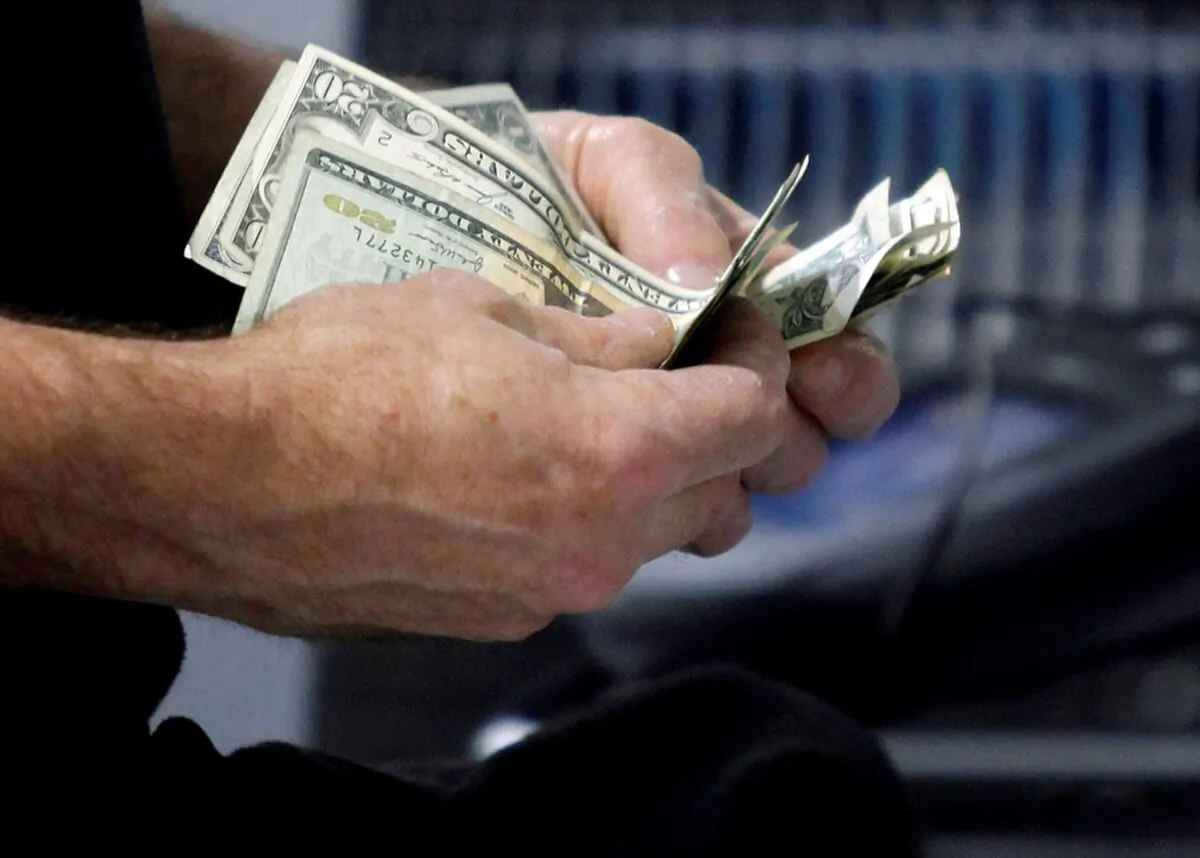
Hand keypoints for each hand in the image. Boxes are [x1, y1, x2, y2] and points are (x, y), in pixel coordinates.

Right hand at [128, 274, 787, 639]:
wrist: (222, 480)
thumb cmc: (341, 373)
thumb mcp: (483, 308)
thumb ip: (598, 335)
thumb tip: (659, 341)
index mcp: (616, 450)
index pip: (753, 415)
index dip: (759, 361)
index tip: (738, 332)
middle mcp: (604, 542)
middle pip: (718, 486)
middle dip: (710, 425)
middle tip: (669, 371)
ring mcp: (553, 593)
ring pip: (654, 534)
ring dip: (649, 480)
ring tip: (586, 421)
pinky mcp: (502, 621)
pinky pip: (582, 564)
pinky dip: (583, 520)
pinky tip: (518, 477)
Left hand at [535, 113, 901, 497]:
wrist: (438, 222)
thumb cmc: (540, 179)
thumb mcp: (610, 161)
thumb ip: (665, 200)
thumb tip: (707, 280)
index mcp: (739, 286)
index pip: (827, 340)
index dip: (845, 369)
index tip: (824, 382)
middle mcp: (716, 364)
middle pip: (797, 428)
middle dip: (794, 434)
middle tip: (768, 425)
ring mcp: (666, 424)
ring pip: (740, 481)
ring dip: (740, 478)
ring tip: (709, 462)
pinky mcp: (612, 470)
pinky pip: (672, 515)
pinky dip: (681, 512)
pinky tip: (652, 496)